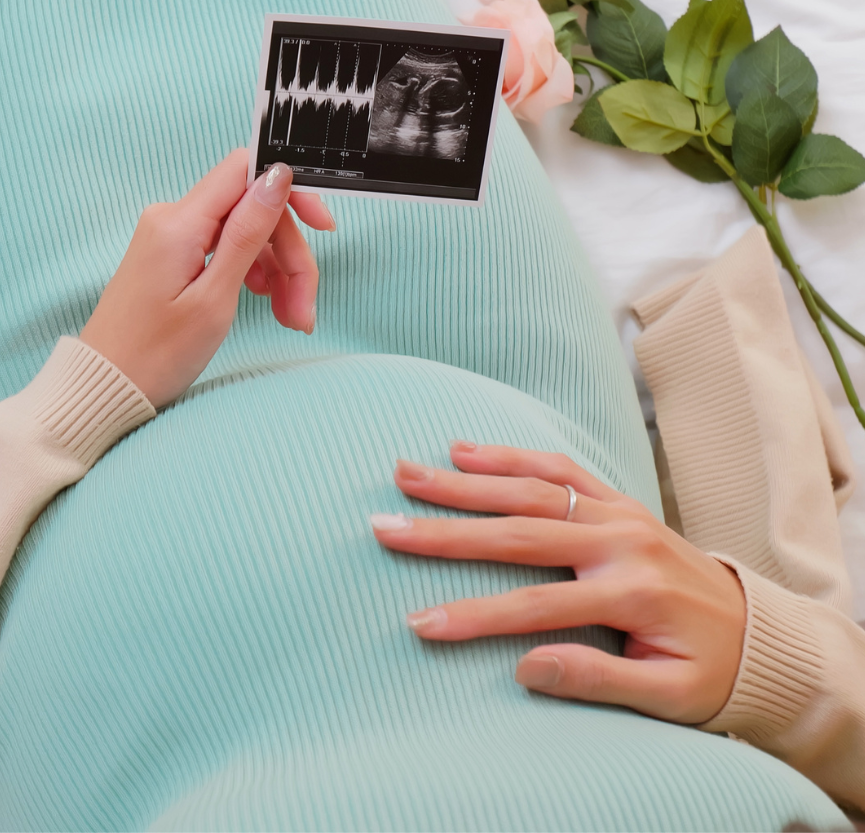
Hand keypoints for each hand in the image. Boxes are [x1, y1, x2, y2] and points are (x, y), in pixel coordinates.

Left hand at [80, 150, 333, 407]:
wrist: (104, 386)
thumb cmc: (154, 355)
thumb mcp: (214, 298)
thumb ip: (247, 234)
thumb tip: (276, 177)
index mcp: (179, 222)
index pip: (246, 170)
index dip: (290, 192)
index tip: (322, 228)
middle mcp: (171, 218)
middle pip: (251, 209)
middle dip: (289, 255)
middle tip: (305, 309)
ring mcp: (168, 237)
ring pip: (243, 233)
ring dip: (276, 271)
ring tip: (290, 319)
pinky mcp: (169, 256)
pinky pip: (222, 249)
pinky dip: (251, 274)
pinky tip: (265, 302)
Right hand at [370, 441, 745, 724]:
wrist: (761, 636)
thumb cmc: (711, 673)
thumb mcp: (668, 696)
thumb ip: (599, 680)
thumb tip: (525, 668)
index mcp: (633, 592)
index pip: (536, 606)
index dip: (474, 617)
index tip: (418, 622)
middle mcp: (624, 541)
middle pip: (519, 531)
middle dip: (446, 530)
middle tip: (384, 525)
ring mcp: (621, 513)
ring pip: (532, 487)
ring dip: (465, 480)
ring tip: (407, 472)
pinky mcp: (619, 502)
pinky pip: (560, 469)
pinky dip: (510, 456)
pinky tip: (463, 449)